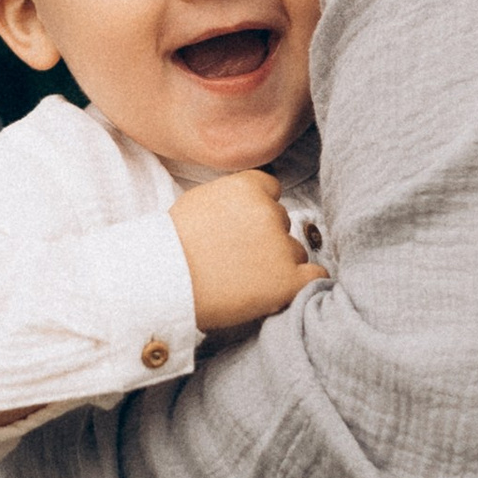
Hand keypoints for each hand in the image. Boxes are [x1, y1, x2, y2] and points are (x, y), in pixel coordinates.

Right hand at [170, 171, 321, 331]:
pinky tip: (281, 290)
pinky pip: (315, 277)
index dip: (259, 211)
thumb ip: (232, 198)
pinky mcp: (288, 280)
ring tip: (243, 281)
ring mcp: (280, 246)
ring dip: (278, 265)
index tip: (243, 229)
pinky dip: (302, 283)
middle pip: (283, 223)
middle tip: (238, 260)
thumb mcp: (200, 201)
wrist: (162, 283)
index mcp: (247, 187)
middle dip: (267, 239)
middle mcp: (269, 211)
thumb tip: (252, 202)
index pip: (272, 191)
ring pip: (295, 252)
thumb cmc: (172, 246)